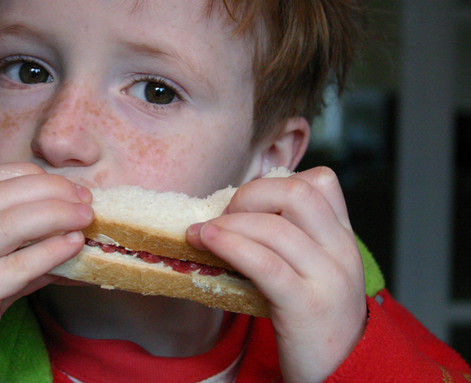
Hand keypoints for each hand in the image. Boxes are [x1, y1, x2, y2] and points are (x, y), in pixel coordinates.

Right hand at [0, 163, 91, 382]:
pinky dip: (48, 252)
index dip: (32, 176)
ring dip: (56, 215)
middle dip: (52, 191)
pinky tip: (72, 247)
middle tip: (85, 200)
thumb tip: (70, 245)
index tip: (65, 185)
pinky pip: (13, 268)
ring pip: (8, 225)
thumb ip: (22, 258)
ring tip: (85, 218)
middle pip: (3, 196)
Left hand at [187, 167, 366, 382]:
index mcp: (342, 236)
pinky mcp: (306, 306)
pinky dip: (230, 245)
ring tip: (202, 233)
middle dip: (251, 195)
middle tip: (226, 215)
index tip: (249, 204)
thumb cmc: (316, 317)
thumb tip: (235, 213)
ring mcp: (328, 278)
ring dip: (228, 224)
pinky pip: (265, 264)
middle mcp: (340, 250)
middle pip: (296, 193)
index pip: (321, 181)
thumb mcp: (316, 269)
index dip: (277, 182)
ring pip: (274, 228)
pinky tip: (207, 242)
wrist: (342, 372)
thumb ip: (293, 238)